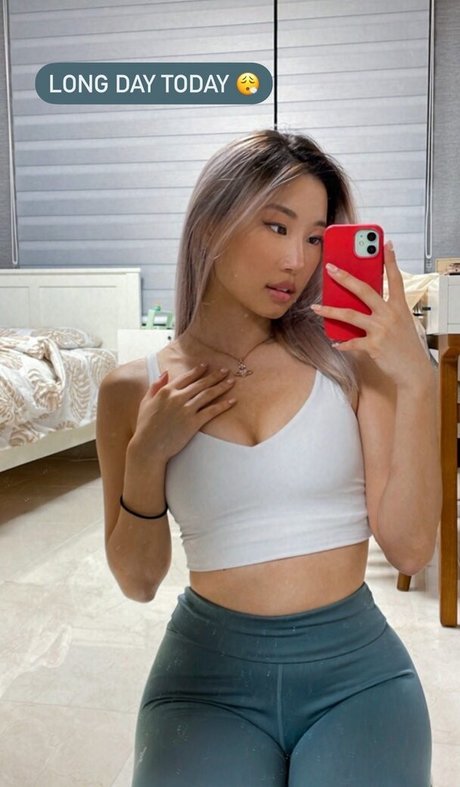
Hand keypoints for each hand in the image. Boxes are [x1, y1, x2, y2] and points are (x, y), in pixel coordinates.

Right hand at [129, 364, 235, 460]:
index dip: (197, 371)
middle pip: (200, 384)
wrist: (149, 446)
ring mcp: (186, 410)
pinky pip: (211, 411)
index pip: (186, 377)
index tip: (206, 366)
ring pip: (208, 394)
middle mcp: (178, 398)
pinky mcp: (193, 423)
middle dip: (215, 376)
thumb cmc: (145, 426)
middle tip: (226, 371)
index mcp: (166, 391)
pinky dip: (223, 405)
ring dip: (221, 386)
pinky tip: (232, 401)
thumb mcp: (146, 402)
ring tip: (232, 381)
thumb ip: (155, 386)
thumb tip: (165, 372)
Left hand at [310, 241, 432, 387]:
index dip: (390, 260)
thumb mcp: (402, 324)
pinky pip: (351, 342)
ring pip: (350, 315)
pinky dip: (341, 343)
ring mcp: (381, 329)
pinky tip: (334, 342)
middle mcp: (390, 314)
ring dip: (329, 311)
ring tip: (315, 307)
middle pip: (364, 290)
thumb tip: (363, 304)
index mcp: (399, 306)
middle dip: (345, 278)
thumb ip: (386, 311)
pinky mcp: (373, 345)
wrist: (414, 371)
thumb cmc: (406, 347)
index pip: (395, 278)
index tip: (386, 244)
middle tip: (331, 268)